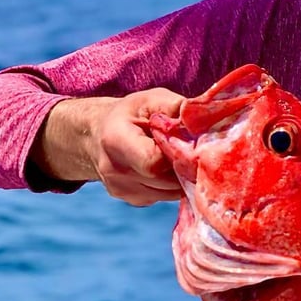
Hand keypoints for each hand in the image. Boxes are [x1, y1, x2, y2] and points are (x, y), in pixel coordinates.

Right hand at [32, 89, 183, 205]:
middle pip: (166, 180)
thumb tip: (202, 119)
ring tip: (177, 156)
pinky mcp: (135, 200)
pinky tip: (169, 167)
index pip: (155, 162)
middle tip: (190, 149)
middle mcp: (115, 170)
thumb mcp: (150, 100)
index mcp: (115, 141)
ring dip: (182, 176)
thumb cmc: (131, 114)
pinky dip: (175, 184)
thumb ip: (175, 107)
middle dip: (184, 165)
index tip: (186, 140)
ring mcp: (124, 190)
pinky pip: (167, 196)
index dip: (177, 153)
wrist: (99, 134)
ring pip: (171, 192)